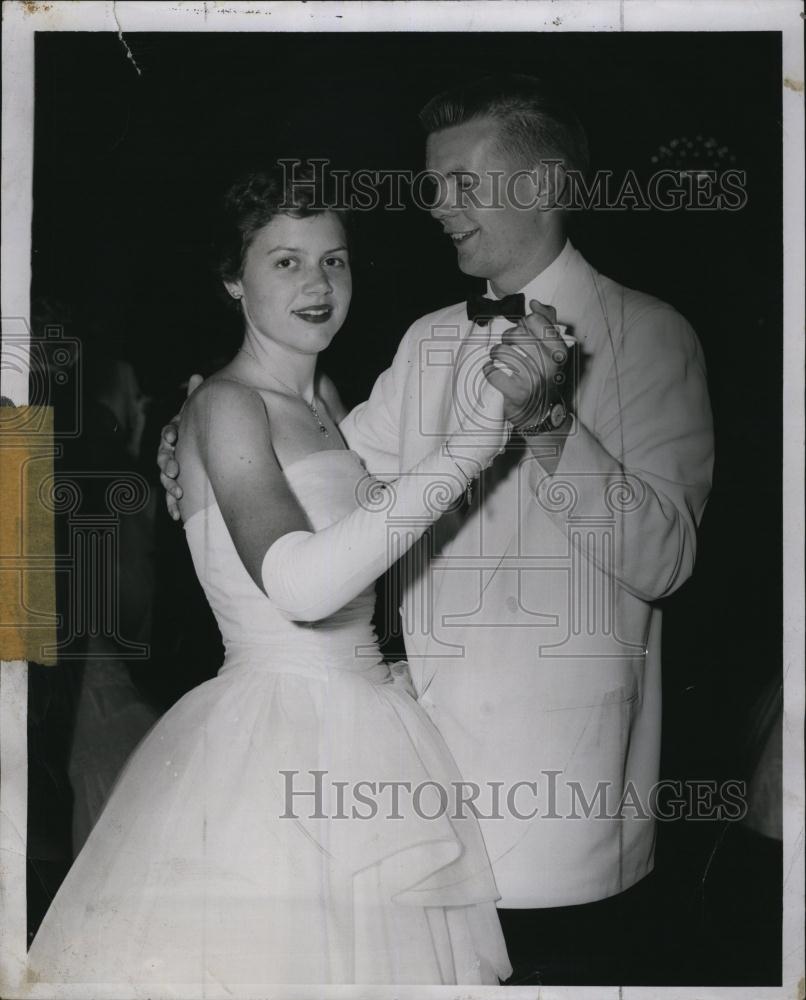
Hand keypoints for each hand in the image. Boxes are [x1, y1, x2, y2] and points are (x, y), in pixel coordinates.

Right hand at [157, 374, 202, 520]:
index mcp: (176, 434)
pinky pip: (174, 497)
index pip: (168, 434)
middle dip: (167, 465)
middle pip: (164, 458)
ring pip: (167, 478)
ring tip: (178, 493)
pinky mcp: (181, 486)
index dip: (169, 437)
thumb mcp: (204, 411)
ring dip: (170, 487)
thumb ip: (197, 396)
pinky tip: (177, 514)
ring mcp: (175, 470)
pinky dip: (174, 505)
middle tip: (174, 470)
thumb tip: (195, 374)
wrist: (220, 445)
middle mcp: (172, 451)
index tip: (174, 439)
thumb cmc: (208, 426)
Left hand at [482, 299, 570, 428]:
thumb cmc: (543, 376)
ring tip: (499, 359)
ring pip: (502, 350)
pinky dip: (488, 370)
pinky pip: (492, 371)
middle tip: (509, 348)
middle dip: (507, 338)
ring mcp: (533, 378)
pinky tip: (493, 372)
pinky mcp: (516, 392)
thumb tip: (535, 302)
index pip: (534, 319)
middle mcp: (549, 363)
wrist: (540, 413)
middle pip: (516, 333)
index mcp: (559, 349)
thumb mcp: (552, 349)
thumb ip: (546, 322)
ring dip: (495, 353)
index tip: (523, 335)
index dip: (523, 324)